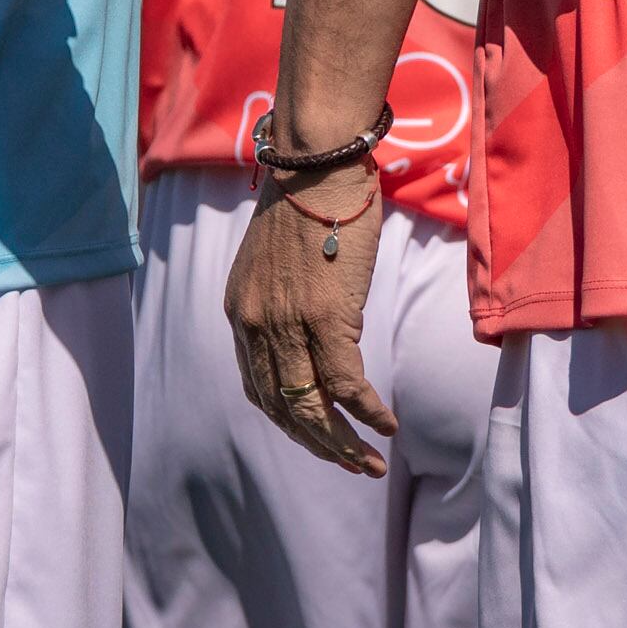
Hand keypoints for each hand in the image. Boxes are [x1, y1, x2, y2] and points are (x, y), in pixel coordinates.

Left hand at [226, 168, 393, 476]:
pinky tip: (387, 426)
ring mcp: (288, 325)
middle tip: (350, 466)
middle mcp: (255, 325)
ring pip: (313, 409)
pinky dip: (368, 414)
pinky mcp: (326, 319)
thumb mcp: (277, 258)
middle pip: (283, 409)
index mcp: (240, 311)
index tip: (317, 435)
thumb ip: (283, 299)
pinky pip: (347, 387)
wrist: (319, 162)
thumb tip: (312, 325)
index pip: (257, 387)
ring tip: (370, 464)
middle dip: (318, 446)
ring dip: (344, 446)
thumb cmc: (308, 199)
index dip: (289, 420)